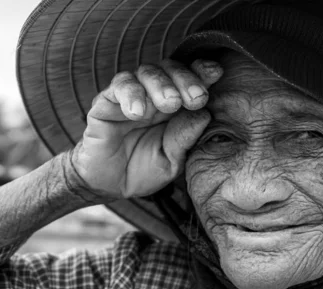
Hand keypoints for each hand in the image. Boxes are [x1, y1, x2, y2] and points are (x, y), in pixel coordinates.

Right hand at [68, 58, 223, 202]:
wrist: (111, 185)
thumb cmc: (145, 170)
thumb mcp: (171, 161)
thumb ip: (185, 139)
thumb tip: (205, 115)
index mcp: (176, 106)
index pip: (190, 79)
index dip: (202, 71)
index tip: (216, 73)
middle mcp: (154, 94)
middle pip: (171, 69)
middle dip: (186, 80)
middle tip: (195, 99)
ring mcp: (131, 96)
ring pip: (147, 72)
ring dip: (161, 85)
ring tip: (169, 105)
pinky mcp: (106, 102)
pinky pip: (118, 87)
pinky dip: (131, 95)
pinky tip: (138, 113)